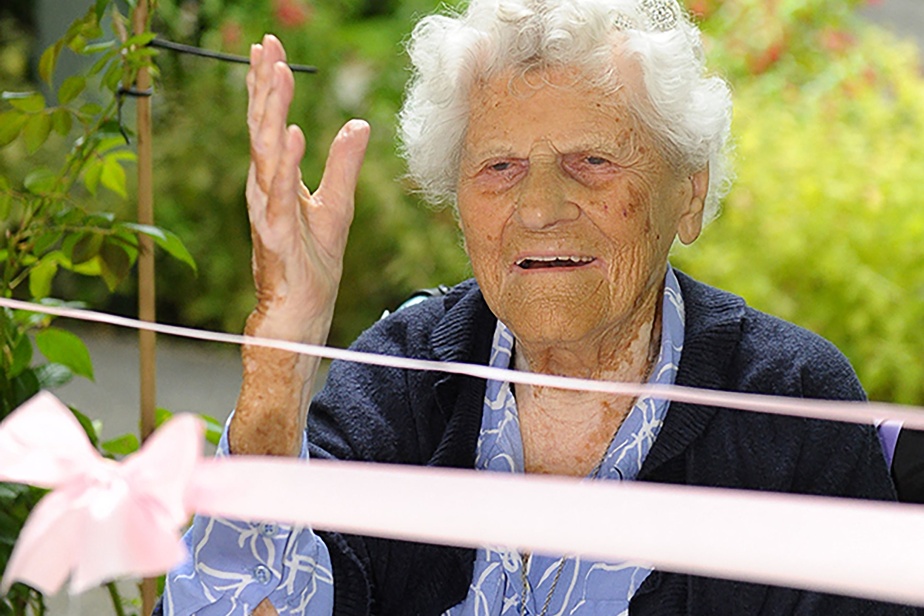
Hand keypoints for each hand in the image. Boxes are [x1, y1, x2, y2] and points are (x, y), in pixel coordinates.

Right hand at [245, 34, 369, 341]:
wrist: (301, 314)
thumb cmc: (312, 266)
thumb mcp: (337, 207)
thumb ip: (343, 166)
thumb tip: (357, 124)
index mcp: (277, 181)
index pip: (271, 124)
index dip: (268, 86)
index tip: (269, 48)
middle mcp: (265, 191)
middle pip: (262, 128)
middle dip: (263, 85)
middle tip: (266, 45)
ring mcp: (267, 212)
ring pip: (265, 153)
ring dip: (269, 112)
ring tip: (276, 74)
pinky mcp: (275, 236)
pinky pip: (279, 195)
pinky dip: (285, 164)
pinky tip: (291, 134)